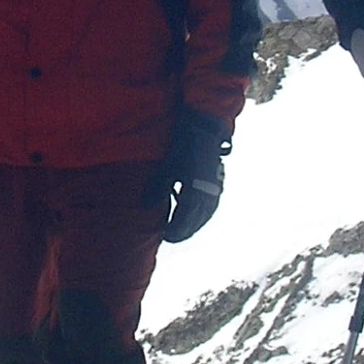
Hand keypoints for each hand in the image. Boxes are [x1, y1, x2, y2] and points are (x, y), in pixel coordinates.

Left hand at [160, 111, 229, 243]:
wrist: (203, 127)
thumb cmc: (181, 145)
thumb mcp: (166, 165)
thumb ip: (157, 187)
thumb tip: (146, 207)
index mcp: (194, 189)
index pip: (186, 218)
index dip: (176, 230)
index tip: (166, 237)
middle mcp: (208, 191)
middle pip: (197, 219)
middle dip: (184, 230)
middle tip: (170, 237)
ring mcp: (215, 186)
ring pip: (206, 212)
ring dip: (194, 223)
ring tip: (181, 230)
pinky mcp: (217, 180)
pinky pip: (210, 203)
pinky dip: (201, 213)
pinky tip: (192, 213)